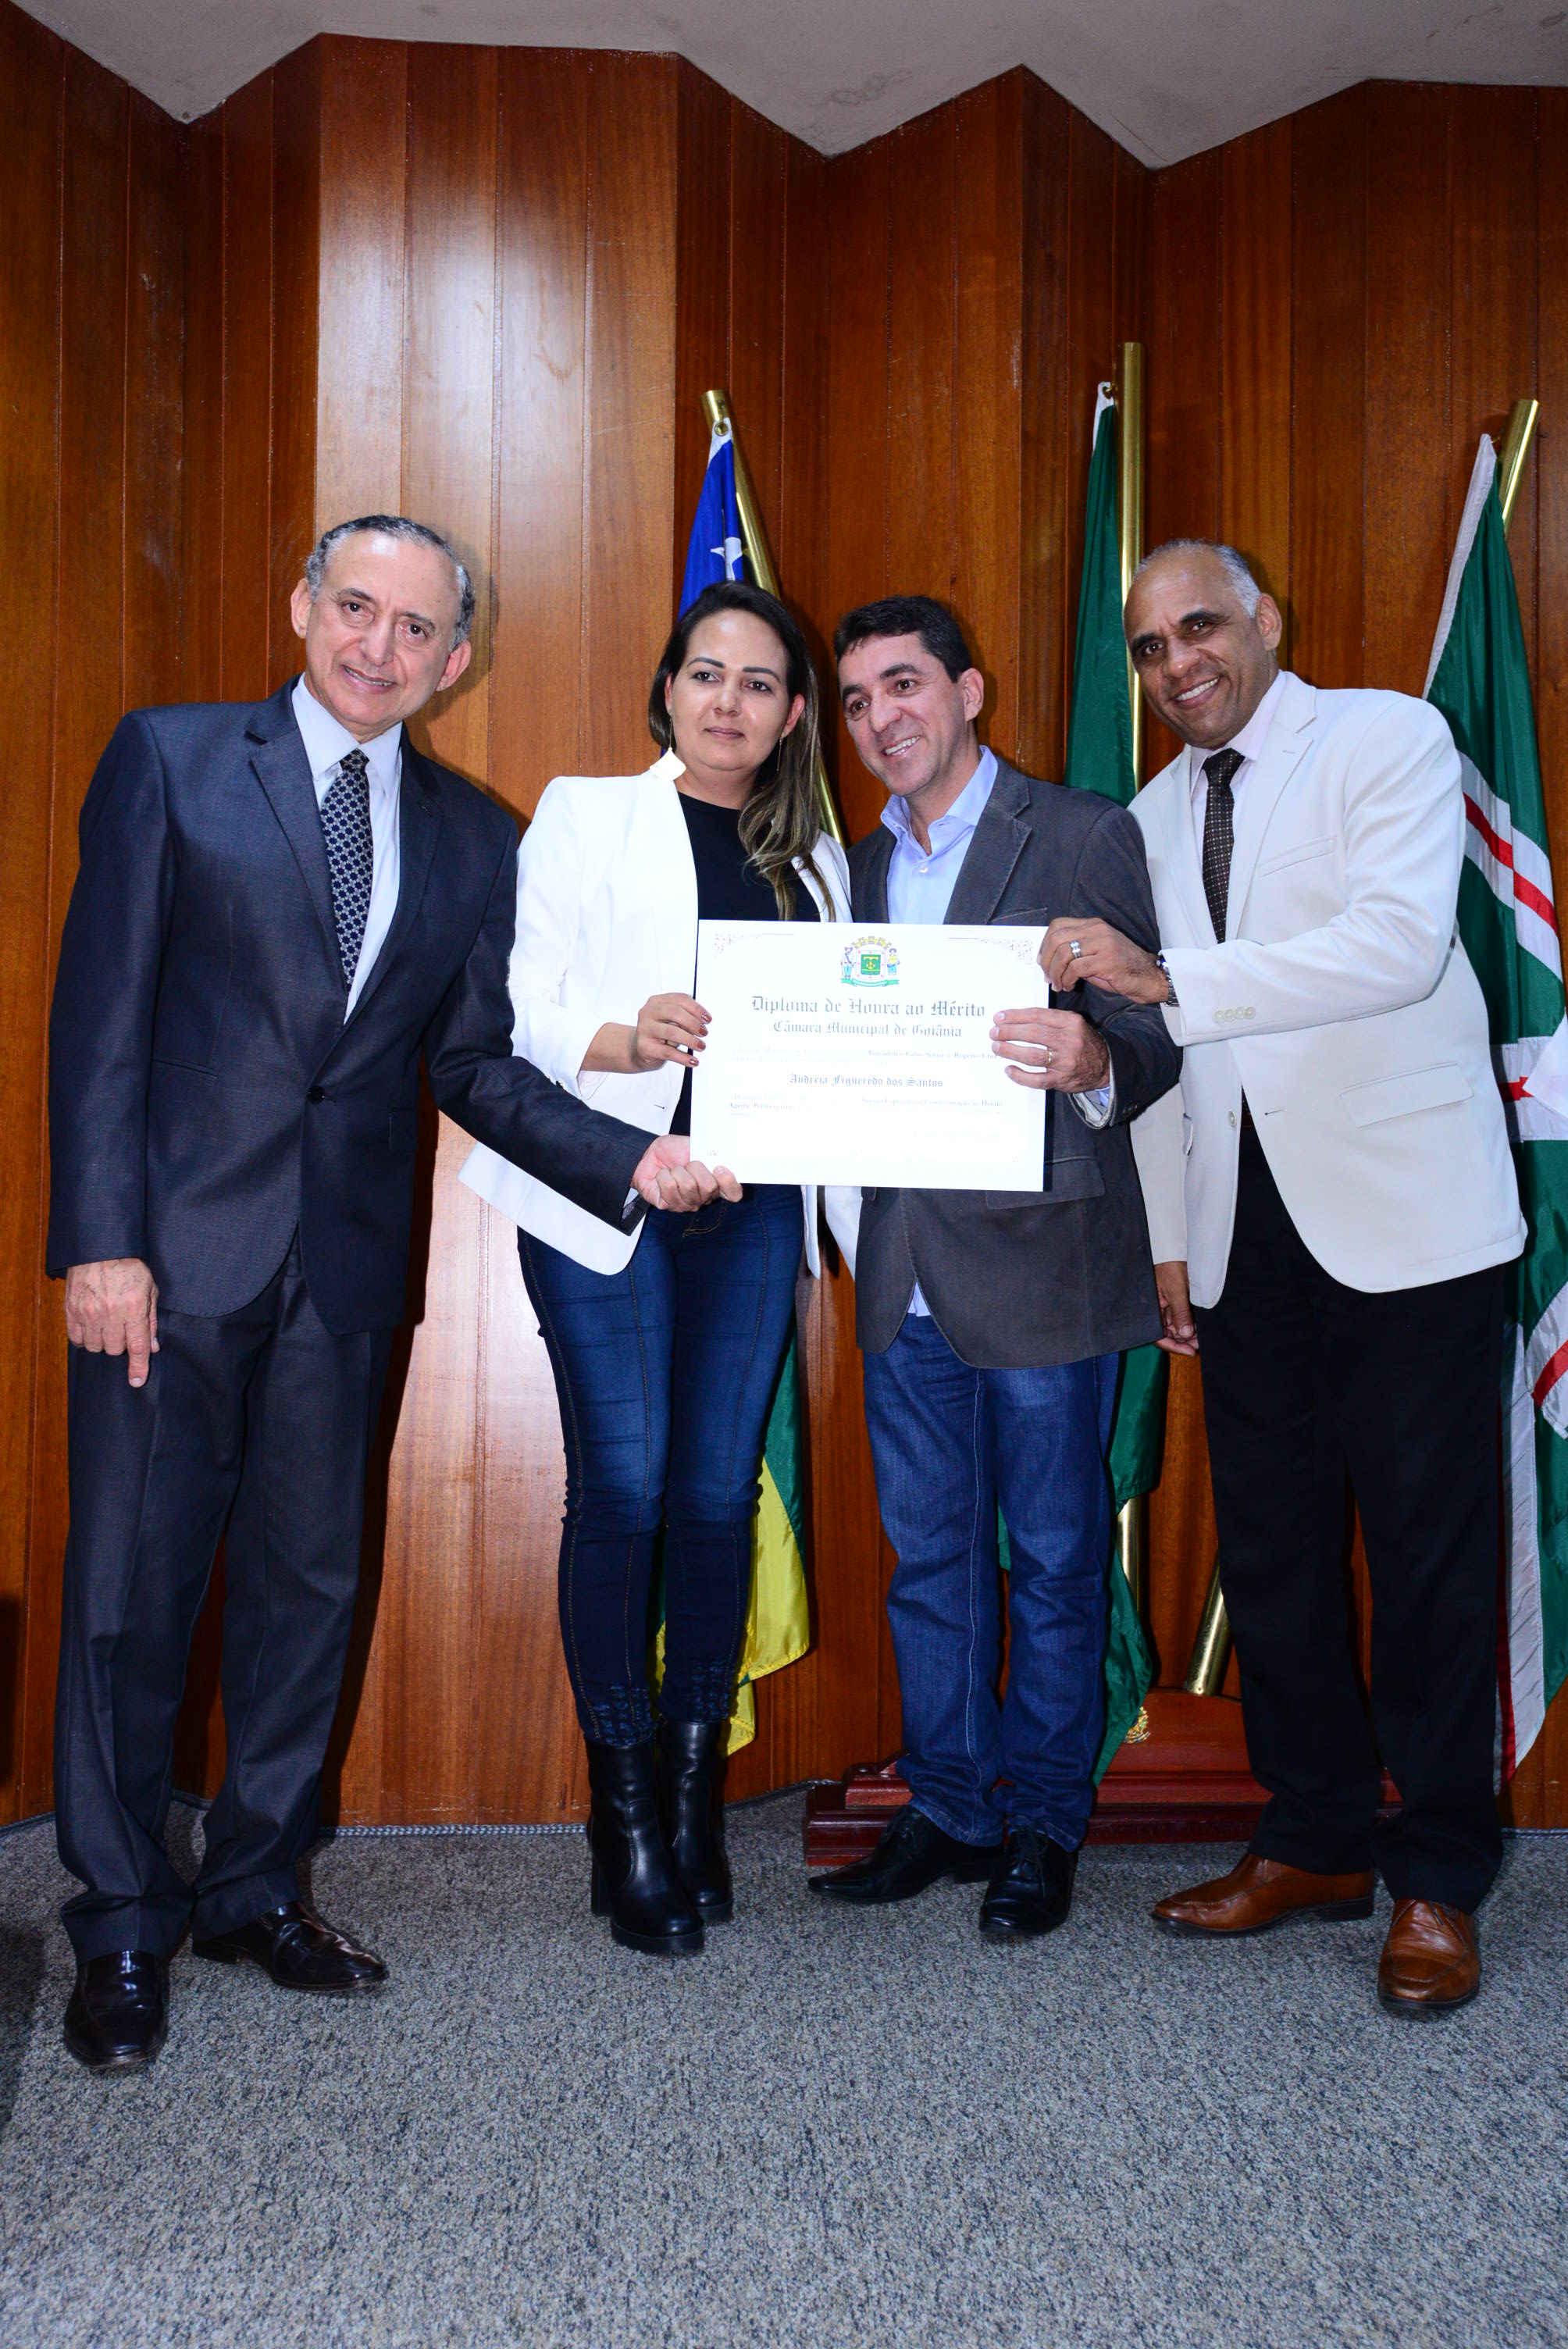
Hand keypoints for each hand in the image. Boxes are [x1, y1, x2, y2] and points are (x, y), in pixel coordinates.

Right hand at [64, 1257, 159, 1386]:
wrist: (99, 1248)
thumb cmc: (129, 1267)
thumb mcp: (150, 1289)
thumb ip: (151, 1320)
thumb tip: (153, 1347)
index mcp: (134, 1307)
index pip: (137, 1347)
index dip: (138, 1367)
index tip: (137, 1381)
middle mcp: (111, 1313)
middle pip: (115, 1350)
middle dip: (122, 1345)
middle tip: (123, 1329)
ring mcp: (89, 1312)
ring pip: (96, 1347)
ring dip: (104, 1342)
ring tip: (108, 1327)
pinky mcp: (72, 1310)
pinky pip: (77, 1338)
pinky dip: (85, 1338)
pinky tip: (92, 1328)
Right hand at [631, 993, 709, 1072]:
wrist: (637, 1049)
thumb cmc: (658, 1032)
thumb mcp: (670, 1020)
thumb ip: (683, 1017)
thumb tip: (702, 1023)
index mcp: (656, 1001)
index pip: (680, 999)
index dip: (697, 1009)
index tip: (707, 1019)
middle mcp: (648, 1013)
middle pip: (675, 1013)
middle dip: (693, 1023)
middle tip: (704, 1032)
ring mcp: (644, 1029)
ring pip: (672, 1032)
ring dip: (691, 1040)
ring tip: (701, 1046)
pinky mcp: (644, 1047)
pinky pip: (668, 1052)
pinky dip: (683, 1057)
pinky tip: (692, 1060)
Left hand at [631, 1133, 741, 1211]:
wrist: (649, 1154)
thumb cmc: (674, 1152)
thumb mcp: (696, 1146)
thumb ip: (711, 1153)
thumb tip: (721, 1155)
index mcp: (716, 1183)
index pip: (734, 1194)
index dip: (729, 1182)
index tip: (720, 1168)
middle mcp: (703, 1197)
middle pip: (710, 1187)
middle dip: (695, 1167)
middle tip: (687, 1164)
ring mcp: (686, 1203)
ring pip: (688, 1186)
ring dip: (677, 1171)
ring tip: (673, 1169)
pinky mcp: (668, 1204)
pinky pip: (670, 1188)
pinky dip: (663, 1175)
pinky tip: (663, 1176)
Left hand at [991, 1007, 1110, 1091]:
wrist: (1106, 1066)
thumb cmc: (1083, 1042)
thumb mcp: (1073, 1024)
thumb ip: (1050, 1020)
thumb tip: (1016, 1020)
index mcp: (1071, 1022)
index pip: (1037, 1016)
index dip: (1015, 1016)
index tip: (999, 1017)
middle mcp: (1069, 1041)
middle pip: (1033, 1034)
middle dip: (1009, 1032)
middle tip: (994, 1033)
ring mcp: (1065, 1062)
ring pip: (1032, 1056)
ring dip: (1010, 1051)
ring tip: (996, 1048)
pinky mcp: (1062, 1080)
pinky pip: (1037, 1080)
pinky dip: (1020, 1075)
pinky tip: (1009, 1069)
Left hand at [1042, 917, 1168, 1003]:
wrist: (1148, 977)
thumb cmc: (1120, 968)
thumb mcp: (1096, 953)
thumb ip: (1075, 951)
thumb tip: (1049, 960)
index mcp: (1093, 924)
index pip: (1058, 925)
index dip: (1044, 944)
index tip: (1042, 961)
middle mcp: (1097, 930)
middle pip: (1056, 938)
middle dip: (1046, 960)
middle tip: (1047, 977)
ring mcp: (1103, 943)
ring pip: (1063, 953)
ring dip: (1055, 973)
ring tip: (1058, 984)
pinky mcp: (1107, 960)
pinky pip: (1075, 968)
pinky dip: (1066, 979)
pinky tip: (1069, 986)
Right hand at [1154, 1259, 1197, 1354]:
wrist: (1173, 1248)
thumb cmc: (1170, 1265)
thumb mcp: (1177, 1290)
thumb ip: (1180, 1312)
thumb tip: (1185, 1334)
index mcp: (1151, 1309)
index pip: (1158, 1336)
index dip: (1173, 1346)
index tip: (1190, 1352)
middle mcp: (1157, 1310)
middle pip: (1168, 1333)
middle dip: (1183, 1341)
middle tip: (1199, 1345)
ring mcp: (1165, 1305)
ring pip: (1176, 1326)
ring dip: (1188, 1333)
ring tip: (1202, 1338)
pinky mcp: (1174, 1300)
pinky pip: (1181, 1316)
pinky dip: (1190, 1322)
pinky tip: (1200, 1327)